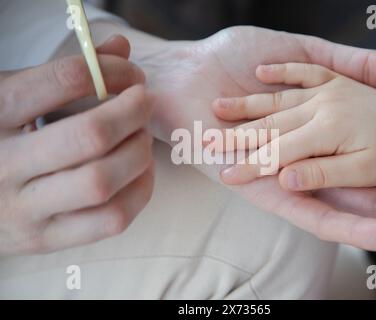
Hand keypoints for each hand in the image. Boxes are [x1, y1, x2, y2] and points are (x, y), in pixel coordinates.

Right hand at [0, 35, 153, 255]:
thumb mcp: (16, 96)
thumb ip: (66, 72)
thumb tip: (121, 47)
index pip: (66, 79)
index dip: (113, 71)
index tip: (131, 75)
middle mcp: (5, 164)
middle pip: (91, 135)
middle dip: (133, 113)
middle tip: (143, 103)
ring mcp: (25, 208)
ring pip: (102, 182)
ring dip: (139, 153)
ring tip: (141, 138)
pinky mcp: (46, 239)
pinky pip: (111, 219)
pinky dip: (140, 192)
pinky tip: (140, 171)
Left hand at [141, 26, 375, 251]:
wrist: (187, 77)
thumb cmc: (237, 61)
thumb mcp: (310, 58)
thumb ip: (356, 65)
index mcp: (325, 133)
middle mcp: (313, 160)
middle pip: (371, 187)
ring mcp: (292, 178)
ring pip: (353, 207)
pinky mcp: (269, 191)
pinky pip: (310, 211)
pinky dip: (349, 224)